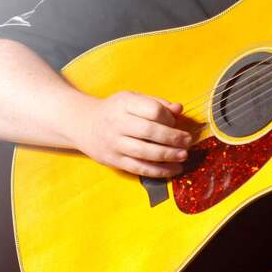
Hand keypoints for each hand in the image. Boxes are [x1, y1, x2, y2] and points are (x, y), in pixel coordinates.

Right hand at [70, 91, 193, 177]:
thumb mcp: (132, 99)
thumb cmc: (115, 110)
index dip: (169, 117)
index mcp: (124, 104)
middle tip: (188, 141)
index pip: (153, 110)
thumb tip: (179, 108)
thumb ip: (156, 103)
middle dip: (173, 138)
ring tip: (184, 155)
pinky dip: (158, 171)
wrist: (84, 124)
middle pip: (150, 132)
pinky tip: (173, 170)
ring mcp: (114, 144)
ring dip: (168, 155)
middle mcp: (117, 124)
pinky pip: (139, 168)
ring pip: (145, 153)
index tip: (175, 122)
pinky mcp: (114, 161)